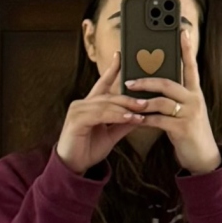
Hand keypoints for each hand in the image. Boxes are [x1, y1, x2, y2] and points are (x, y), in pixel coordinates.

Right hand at [54, 46, 138, 174]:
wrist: (74, 167)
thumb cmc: (89, 149)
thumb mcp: (111, 134)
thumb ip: (124, 123)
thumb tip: (141, 114)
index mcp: (91, 105)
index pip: (103, 83)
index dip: (112, 69)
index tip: (121, 56)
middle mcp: (83, 103)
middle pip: (109, 95)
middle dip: (129, 97)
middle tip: (147, 100)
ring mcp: (78, 110)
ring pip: (106, 104)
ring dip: (125, 108)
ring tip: (142, 111)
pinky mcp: (76, 120)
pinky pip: (101, 114)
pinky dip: (116, 116)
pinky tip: (129, 118)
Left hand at [124, 38, 220, 174]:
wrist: (204, 157)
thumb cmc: (190, 131)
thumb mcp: (186, 111)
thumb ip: (174, 97)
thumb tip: (153, 84)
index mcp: (195, 92)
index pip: (191, 66)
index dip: (186, 49)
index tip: (181, 31)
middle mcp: (195, 99)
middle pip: (169, 82)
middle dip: (147, 80)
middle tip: (129, 80)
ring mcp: (190, 114)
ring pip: (162, 101)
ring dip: (143, 102)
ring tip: (128, 101)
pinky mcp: (184, 129)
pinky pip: (159, 121)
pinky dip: (145, 120)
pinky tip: (134, 120)